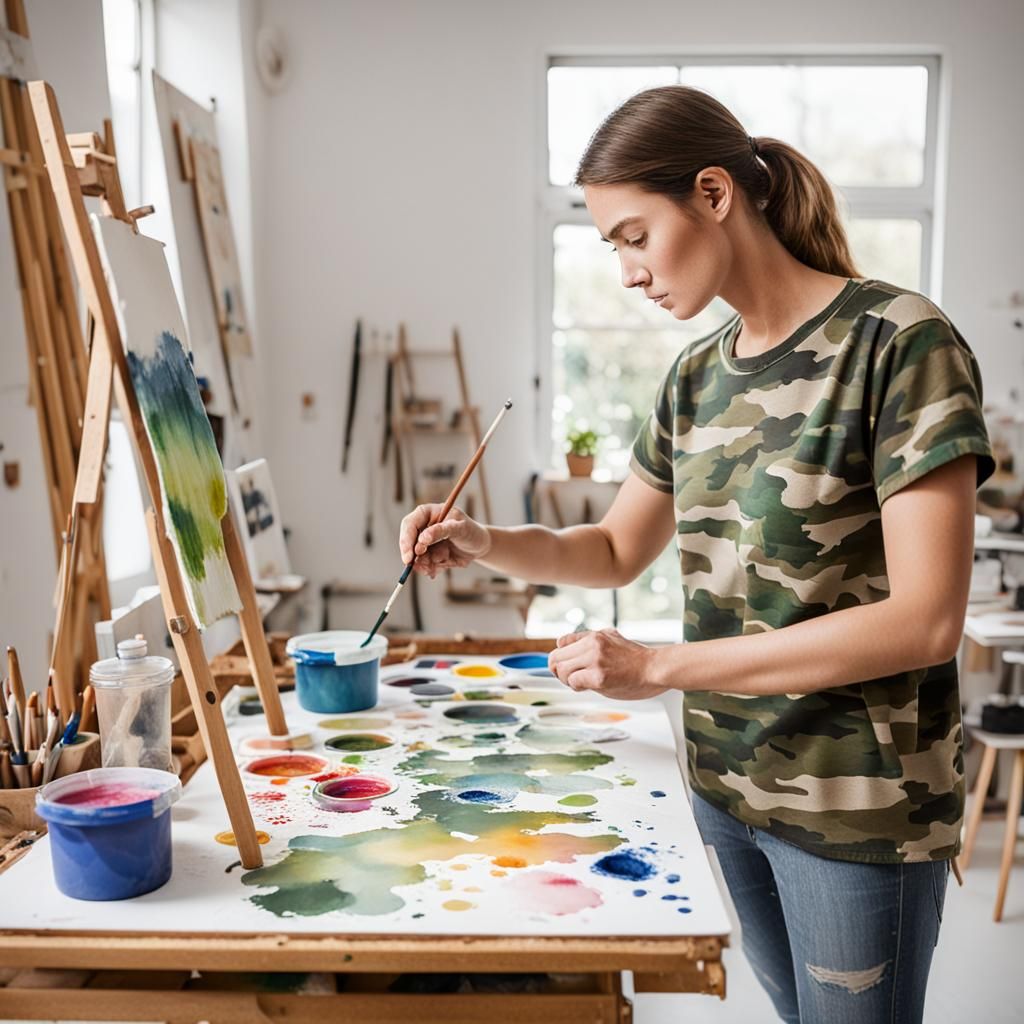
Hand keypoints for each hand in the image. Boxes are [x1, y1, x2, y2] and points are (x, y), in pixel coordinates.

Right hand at [399, 504, 491, 578]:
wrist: (479, 546)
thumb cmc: (471, 532)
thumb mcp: (460, 529)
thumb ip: (442, 531)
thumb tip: (423, 538)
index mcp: (427, 513)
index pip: (410, 524)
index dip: (406, 540)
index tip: (409, 557)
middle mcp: (422, 527)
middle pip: (408, 542)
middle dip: (415, 557)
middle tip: (422, 567)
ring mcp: (424, 542)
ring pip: (415, 557)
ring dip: (425, 564)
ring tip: (440, 564)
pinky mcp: (428, 555)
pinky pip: (423, 565)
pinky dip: (431, 569)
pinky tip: (441, 566)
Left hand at [548, 628, 667, 699]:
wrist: (656, 668)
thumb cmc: (636, 659)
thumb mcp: (612, 638)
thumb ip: (589, 640)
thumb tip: (561, 642)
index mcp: (594, 636)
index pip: (561, 643)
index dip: (561, 659)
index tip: (568, 667)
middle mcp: (592, 644)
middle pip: (555, 658)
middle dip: (559, 671)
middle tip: (572, 679)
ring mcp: (595, 660)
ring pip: (561, 670)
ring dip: (568, 680)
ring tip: (582, 683)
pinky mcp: (599, 677)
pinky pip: (573, 681)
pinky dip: (577, 687)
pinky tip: (588, 687)